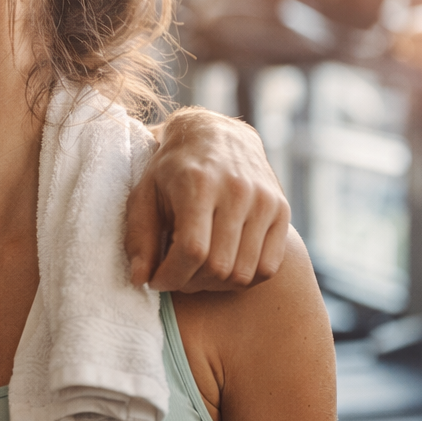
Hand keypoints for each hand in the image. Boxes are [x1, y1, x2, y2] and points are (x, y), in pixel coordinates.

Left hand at [126, 107, 290, 291]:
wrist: (216, 135)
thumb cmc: (173, 169)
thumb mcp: (145, 194)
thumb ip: (140, 237)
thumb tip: (139, 280)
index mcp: (199, 184)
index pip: (192, 250)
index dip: (171, 276)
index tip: (156, 280)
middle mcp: (238, 191)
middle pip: (218, 266)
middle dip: (189, 283)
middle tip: (175, 276)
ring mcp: (265, 201)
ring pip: (243, 273)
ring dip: (215, 285)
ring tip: (196, 273)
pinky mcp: (282, 211)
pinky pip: (267, 267)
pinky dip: (243, 279)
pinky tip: (222, 268)